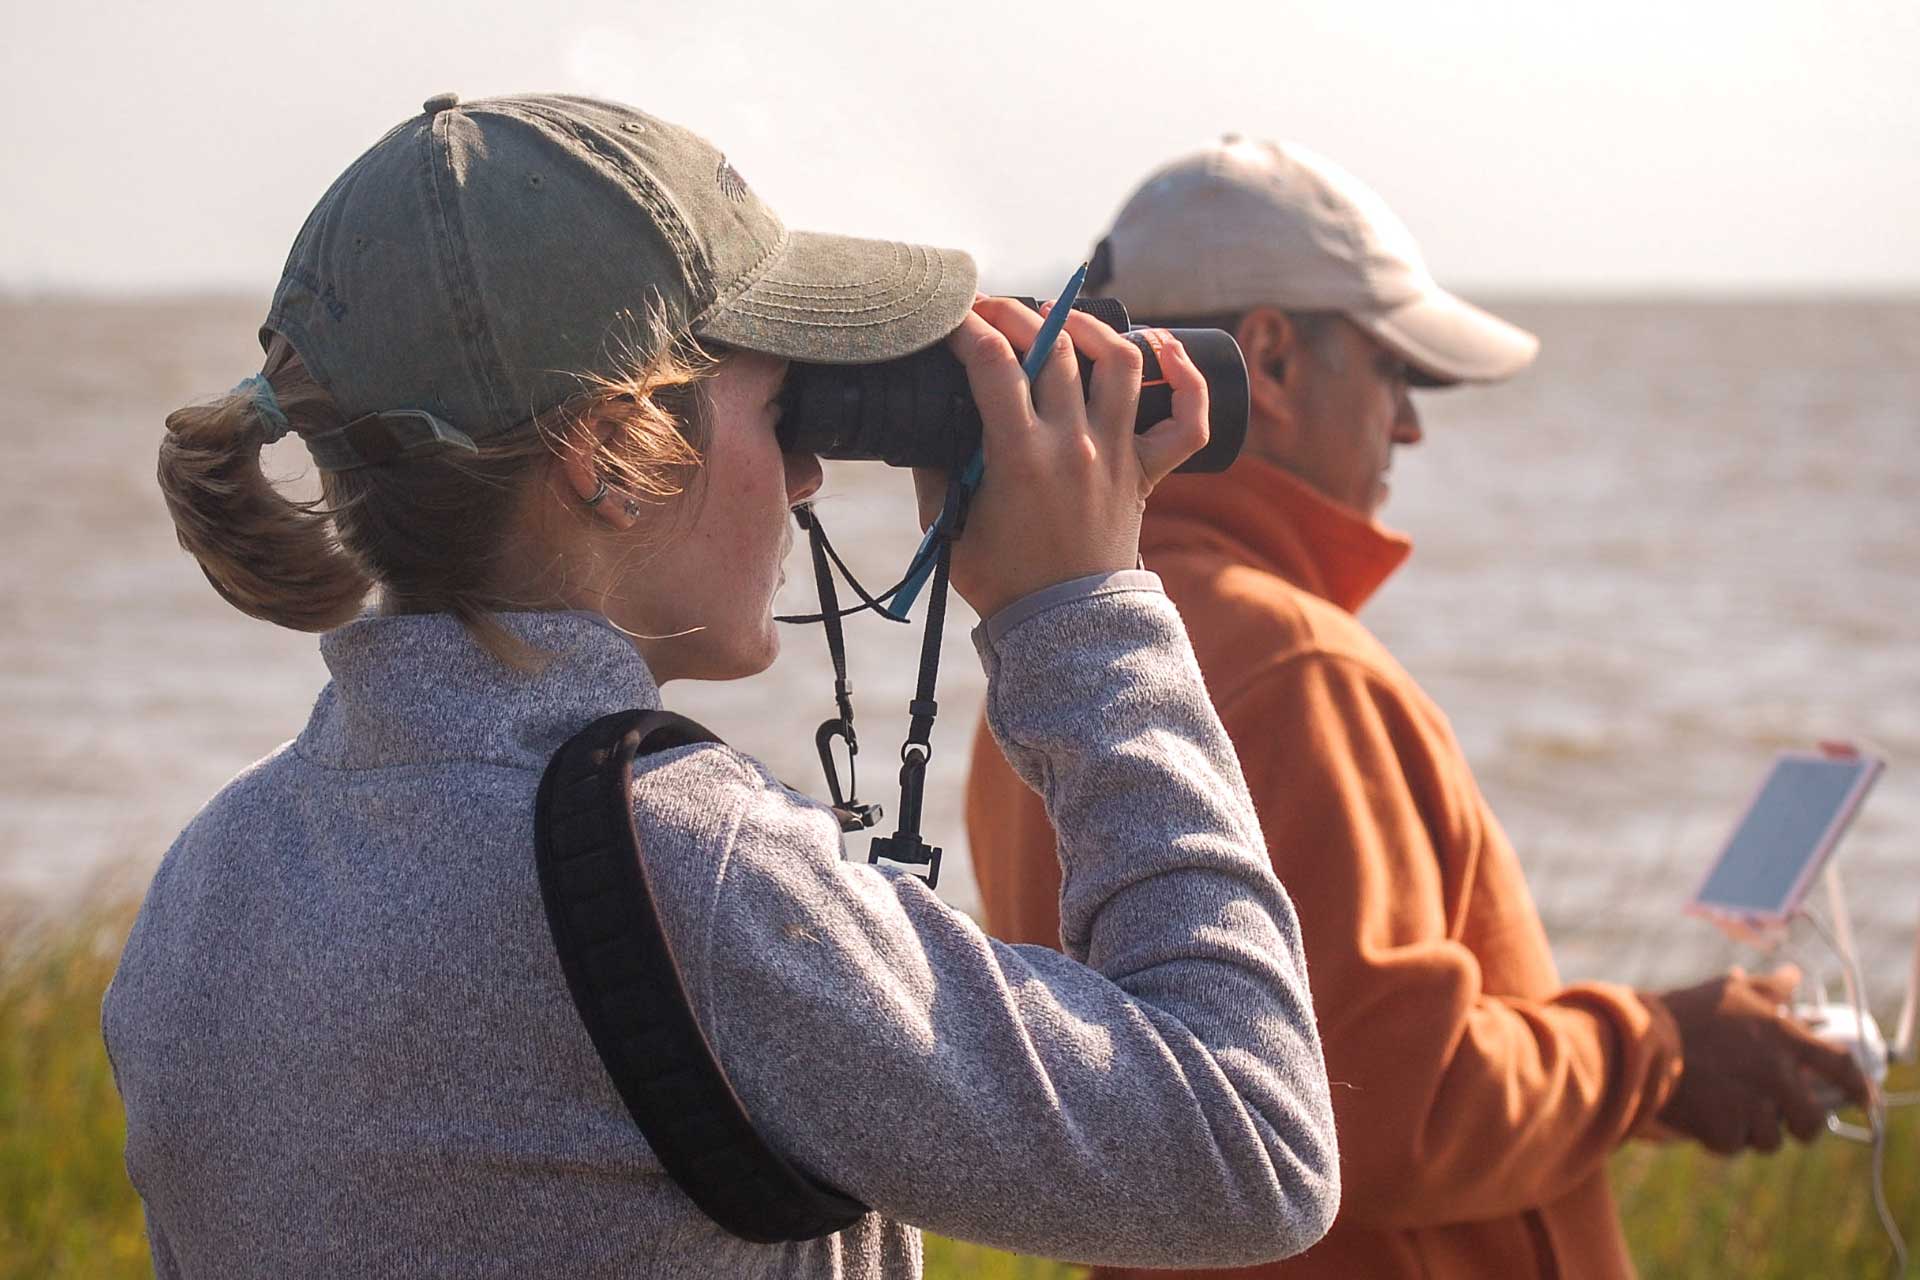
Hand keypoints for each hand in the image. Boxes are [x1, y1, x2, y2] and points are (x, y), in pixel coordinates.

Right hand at [912, 297, 1208, 619]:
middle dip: (1015, 314)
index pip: (991, 363)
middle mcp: (1074, 444)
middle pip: (1052, 347)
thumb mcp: (949, 527)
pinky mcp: (1146, 472)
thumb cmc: (1004, 580)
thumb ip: (934, 470)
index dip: (965, 328)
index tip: (950, 320)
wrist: (1063, 627)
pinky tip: (1165, 348)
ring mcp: (1117, 454)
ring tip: (1061, 317)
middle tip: (992, 310)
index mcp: (1019, 456)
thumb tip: (926, 425)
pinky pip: (1187, 420)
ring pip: (1120, 362)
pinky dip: (1186, 377)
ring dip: (1089, 326)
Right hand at [1652, 965, 1870, 1154]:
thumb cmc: (1683, 1013)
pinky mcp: (1724, 1128)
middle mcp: (1775, 1074)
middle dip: (1798, 1124)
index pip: (1840, 1068)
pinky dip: (1719, 1136)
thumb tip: (1794, 976)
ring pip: (1770, 1139)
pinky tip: (1702, 1114)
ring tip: (1726, 1108)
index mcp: (1782, 1038)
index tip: (1861, 1099)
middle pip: (1811, 1120)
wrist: (1636, 1043)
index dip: (1857, 1087)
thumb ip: (1768, 988)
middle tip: (1778, 1116)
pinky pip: (1733, 1145)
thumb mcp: (1728, 991)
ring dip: (1751, 1130)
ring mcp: (1751, 1104)